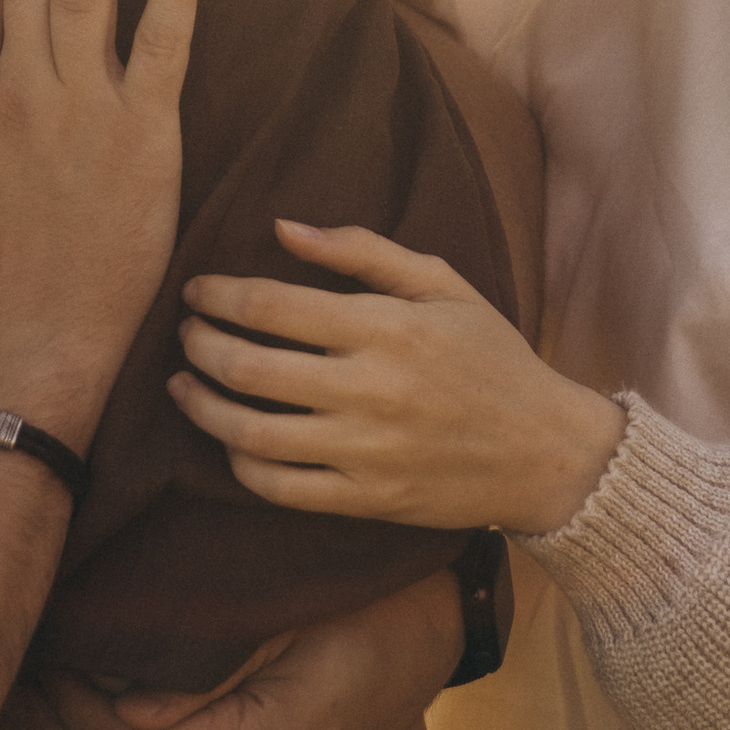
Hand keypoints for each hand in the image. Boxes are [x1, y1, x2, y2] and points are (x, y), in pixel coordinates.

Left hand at [171, 220, 623, 537]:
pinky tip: (230, 437)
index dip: (218, 296)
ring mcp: (366, 452)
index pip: (272, 306)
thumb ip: (362, 252)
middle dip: (200, 344)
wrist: (545, 452)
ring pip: (250, 433)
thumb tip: (283, 229)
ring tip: (184, 384)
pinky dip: (239, 461)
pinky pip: (278, 488)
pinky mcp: (366, 500)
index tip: (197, 290)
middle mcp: (372, 391)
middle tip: (186, 332)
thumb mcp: (444, 286)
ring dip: (201, 405)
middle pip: (248, 367)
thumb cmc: (491, 358)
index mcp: (388, 328)